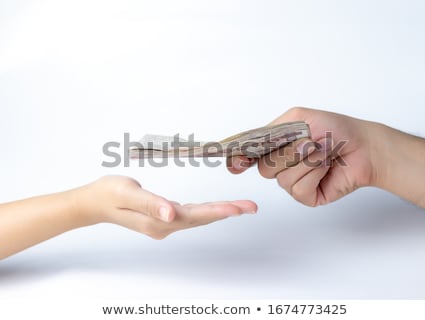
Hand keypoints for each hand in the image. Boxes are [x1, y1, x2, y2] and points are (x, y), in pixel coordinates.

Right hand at [75, 175, 256, 238]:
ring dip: (221, 211)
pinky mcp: (164, 218)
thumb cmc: (108, 193)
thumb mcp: (128, 193)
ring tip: (242, 206)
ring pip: (199, 218)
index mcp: (159, 220)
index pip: (196, 216)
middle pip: (203, 218)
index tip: (239, 208)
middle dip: (228, 212)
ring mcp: (165, 224)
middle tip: (252, 206)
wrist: (93, 202)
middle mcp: (165, 225)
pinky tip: (216, 207)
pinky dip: (207, 210)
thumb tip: (172, 213)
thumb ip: (151, 203)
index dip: (219, 211)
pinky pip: (191, 215)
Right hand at [227, 107, 380, 205]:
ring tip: (323, 152)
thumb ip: (274, 129)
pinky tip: (326, 167)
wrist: (363, 146)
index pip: (248, 156)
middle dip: (287, 154)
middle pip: (263, 168)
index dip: (238, 160)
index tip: (236, 162)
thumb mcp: (299, 118)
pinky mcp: (307, 196)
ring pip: (282, 179)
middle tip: (308, 143)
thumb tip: (255, 144)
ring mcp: (293, 182)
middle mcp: (280, 166)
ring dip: (306, 162)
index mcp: (275, 147)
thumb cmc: (335, 129)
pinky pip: (299, 189)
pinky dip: (314, 174)